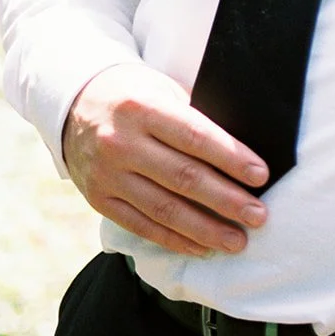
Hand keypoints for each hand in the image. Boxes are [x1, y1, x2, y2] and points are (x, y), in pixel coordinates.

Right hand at [62, 62, 269, 256]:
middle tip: (258, 215)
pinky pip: (142, 226)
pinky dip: (175, 239)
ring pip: (164, 209)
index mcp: (142, 108)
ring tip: (237, 240)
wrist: (74, 104)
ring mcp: (107, 175)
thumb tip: (239, 150)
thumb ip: (192, 116)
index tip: (260, 175)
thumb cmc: (133, 93)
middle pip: (184, 178)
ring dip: (205, 229)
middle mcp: (121, 142)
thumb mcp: (161, 89)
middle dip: (226, 200)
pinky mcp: (98, 199)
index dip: (231, 158)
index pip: (195, 137)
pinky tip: (202, 247)